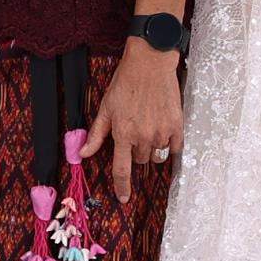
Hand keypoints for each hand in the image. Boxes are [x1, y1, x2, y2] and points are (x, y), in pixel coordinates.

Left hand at [88, 45, 185, 204]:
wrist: (150, 63)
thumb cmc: (126, 83)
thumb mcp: (106, 107)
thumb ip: (96, 134)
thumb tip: (83, 154)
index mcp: (123, 134)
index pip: (121, 170)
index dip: (122, 187)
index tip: (123, 198)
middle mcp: (143, 137)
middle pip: (139, 161)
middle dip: (134, 152)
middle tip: (134, 132)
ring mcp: (162, 132)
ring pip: (156, 156)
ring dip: (151, 149)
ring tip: (148, 129)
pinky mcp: (177, 126)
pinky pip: (174, 148)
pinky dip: (168, 145)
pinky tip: (163, 130)